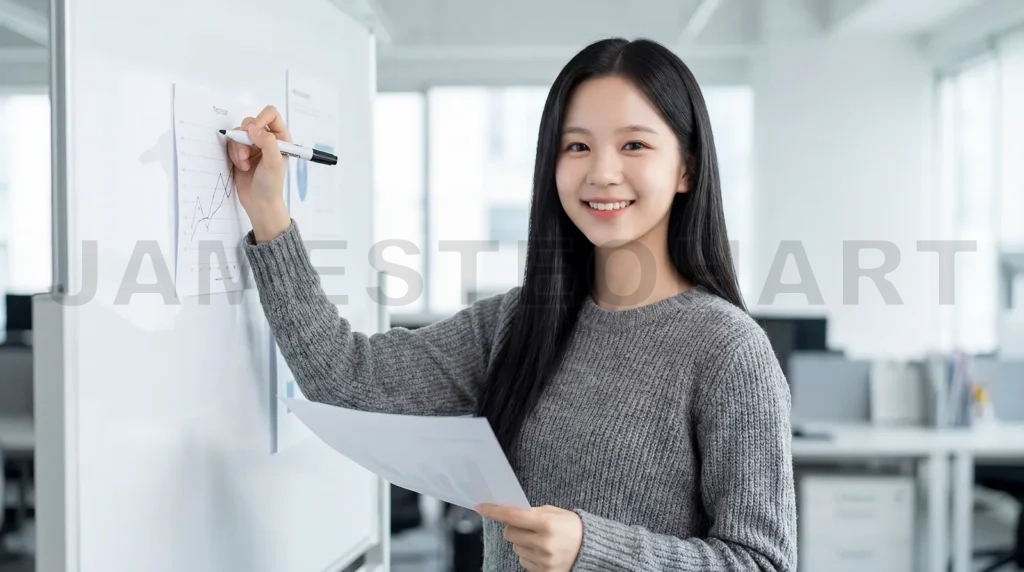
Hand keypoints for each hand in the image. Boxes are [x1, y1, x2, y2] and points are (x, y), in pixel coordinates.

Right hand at [226, 105, 290, 241]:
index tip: (254, 132)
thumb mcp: (274, 163)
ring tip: (244, 164)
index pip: (271, 114)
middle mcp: (267, 138)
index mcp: (280, 138)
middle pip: (250, 121)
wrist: (259, 202)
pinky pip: (231, 143)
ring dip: (238, 148)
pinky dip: (234, 154)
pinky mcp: (240, 152)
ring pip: (238, 132)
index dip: (260, 118)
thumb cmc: (271, 184)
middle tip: (246, 152)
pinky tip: (241, 167)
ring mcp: (253, 145)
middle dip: (245, 137)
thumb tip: (253, 128)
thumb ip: (267, 142)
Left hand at [475, 504, 582, 571]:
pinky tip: (542, 552)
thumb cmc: (572, 526)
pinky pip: (523, 562)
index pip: (512, 516)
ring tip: (540, 541)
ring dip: (522, 543)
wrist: (592, 549)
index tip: (480, 507)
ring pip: (515, 548)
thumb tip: (509, 513)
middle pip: (509, 534)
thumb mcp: (555, 512)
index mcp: (546, 524)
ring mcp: (543, 560)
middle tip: (526, 526)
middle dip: (513, 528)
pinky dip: (529, 556)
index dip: (494, 511)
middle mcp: (543, 543)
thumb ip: (532, 512)